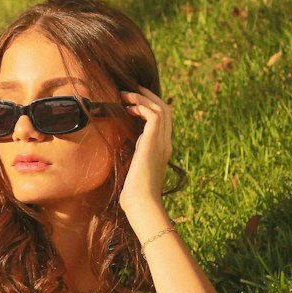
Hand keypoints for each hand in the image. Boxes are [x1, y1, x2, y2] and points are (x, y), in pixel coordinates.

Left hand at [117, 86, 173, 215]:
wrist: (142, 203)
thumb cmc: (134, 192)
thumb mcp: (134, 167)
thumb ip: (135, 154)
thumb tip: (126, 144)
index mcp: (162, 149)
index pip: (162, 120)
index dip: (149, 106)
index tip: (133, 101)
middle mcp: (165, 143)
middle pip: (165, 109)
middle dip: (148, 96)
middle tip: (131, 89)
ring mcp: (162, 142)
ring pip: (161, 108)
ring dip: (142, 98)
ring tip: (125, 94)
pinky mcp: (154, 142)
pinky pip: (154, 115)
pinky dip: (142, 106)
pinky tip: (128, 107)